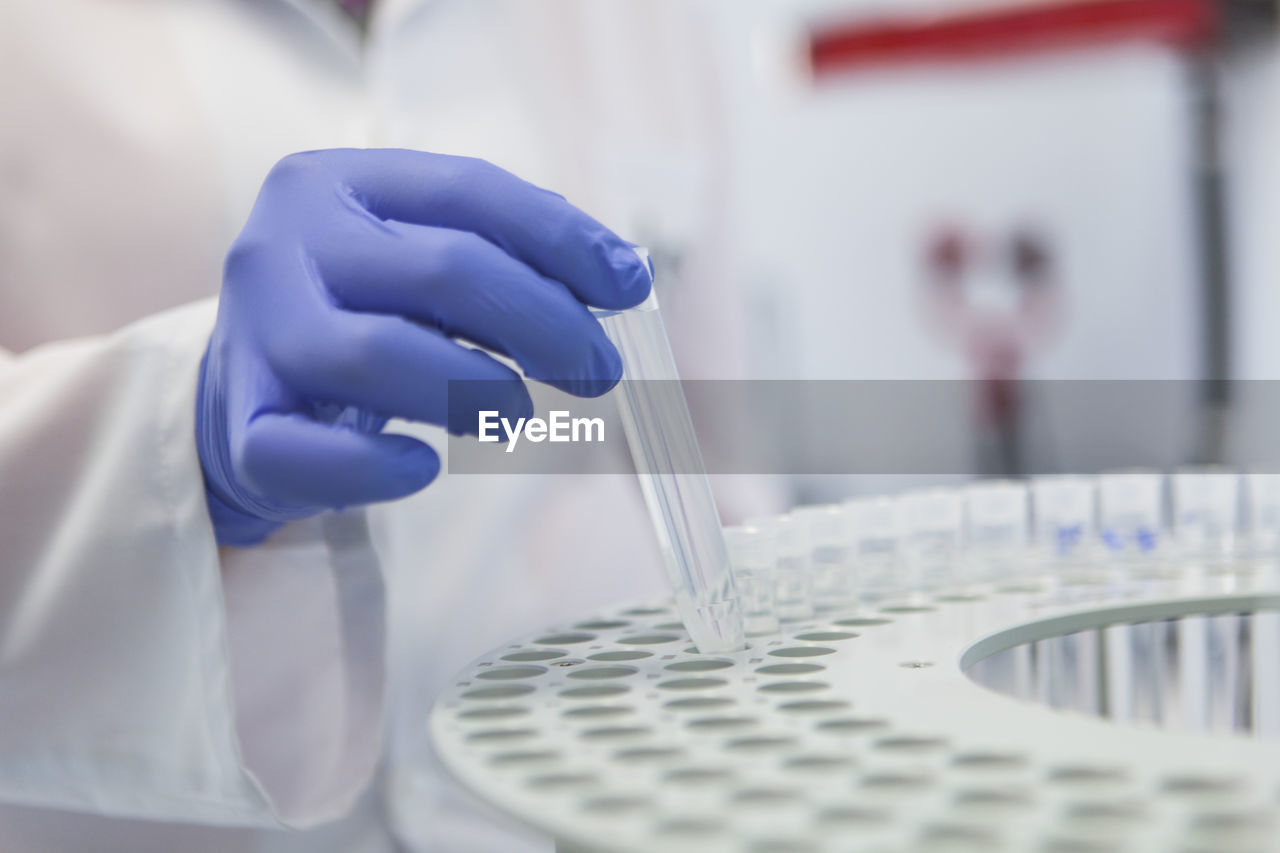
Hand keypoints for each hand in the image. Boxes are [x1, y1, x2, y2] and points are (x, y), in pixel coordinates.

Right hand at [197, 148, 651, 544]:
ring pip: (377, 355)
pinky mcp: (243, 426)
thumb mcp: (422, 262)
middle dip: (545, 322)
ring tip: (523, 411)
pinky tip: (423, 466)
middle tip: (599, 371)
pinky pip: (308, 455)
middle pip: (442, 270)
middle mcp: (282, 244)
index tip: (630, 287)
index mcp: (335, 182)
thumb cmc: (361, 315)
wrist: (244, 392)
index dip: (563, 239)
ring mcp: (254, 334)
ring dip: (476, 388)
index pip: (468, 192)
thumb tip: (624, 275)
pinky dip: (374, 469)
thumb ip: (508, 256)